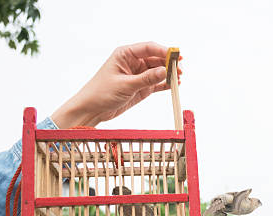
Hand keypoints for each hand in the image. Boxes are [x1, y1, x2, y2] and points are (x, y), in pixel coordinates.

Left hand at [51, 42, 181, 128]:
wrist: (92, 109)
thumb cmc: (101, 92)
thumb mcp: (125, 85)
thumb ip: (146, 79)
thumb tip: (164, 71)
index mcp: (125, 54)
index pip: (148, 48)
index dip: (163, 50)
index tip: (175, 55)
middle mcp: (133, 62)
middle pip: (156, 59)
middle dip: (169, 63)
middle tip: (180, 69)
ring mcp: (138, 75)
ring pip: (158, 71)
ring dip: (169, 74)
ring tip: (179, 78)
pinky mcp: (141, 87)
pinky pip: (156, 83)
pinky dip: (165, 84)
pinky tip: (174, 85)